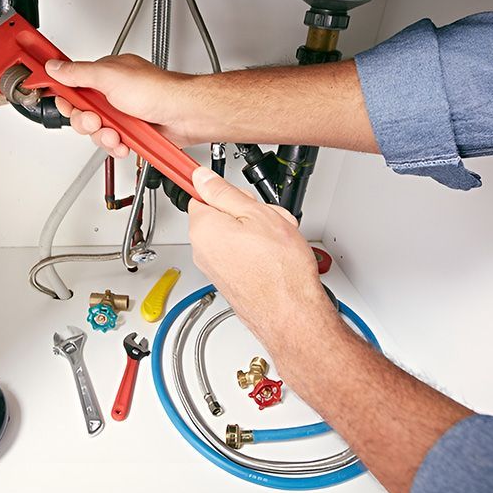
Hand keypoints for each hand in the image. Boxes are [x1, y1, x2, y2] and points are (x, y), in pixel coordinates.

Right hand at [45, 54, 203, 155]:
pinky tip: (124, 142)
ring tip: (115, 133)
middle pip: (81, 113)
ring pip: (95, 132)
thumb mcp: (110, 76)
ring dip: (103, 136)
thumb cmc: (158, 90)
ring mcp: (121, 114)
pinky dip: (116, 146)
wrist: (184, 114)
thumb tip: (54, 66)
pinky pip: (111, 144)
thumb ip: (78, 73)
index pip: (73, 85)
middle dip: (86, 122)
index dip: (65, 96)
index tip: (64, 103)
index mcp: (105, 75)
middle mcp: (111, 94)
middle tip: (97, 120)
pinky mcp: (130, 132)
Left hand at [187, 167, 332, 355]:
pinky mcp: (228, 279)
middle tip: (267, 218)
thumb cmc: (279, 272)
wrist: (292, 315)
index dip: (219, 188)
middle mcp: (202, 250)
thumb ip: (224, 192)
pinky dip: (257, 250)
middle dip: (246, 211)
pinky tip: (276, 256)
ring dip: (257, 231)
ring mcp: (214, 267)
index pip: (199, 193)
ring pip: (234, 233)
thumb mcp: (257, 214)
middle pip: (220, 213)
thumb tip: (202, 177)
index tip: (220, 182)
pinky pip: (240, 252)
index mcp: (203, 229)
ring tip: (277, 241)